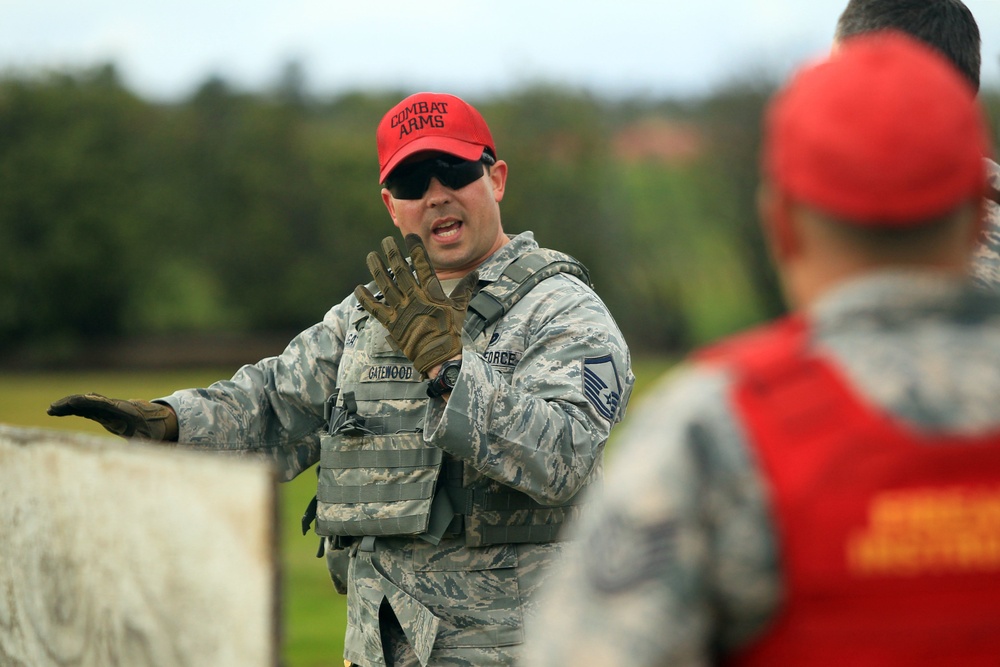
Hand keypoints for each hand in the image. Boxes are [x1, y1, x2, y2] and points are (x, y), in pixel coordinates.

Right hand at [47, 393, 178, 440]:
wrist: (156, 419)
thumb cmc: (153, 429)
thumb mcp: (151, 438)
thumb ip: (146, 443)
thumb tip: (143, 450)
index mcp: (122, 410)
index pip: (103, 403)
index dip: (89, 402)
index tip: (74, 402)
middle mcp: (111, 406)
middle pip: (89, 401)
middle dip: (71, 403)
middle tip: (53, 408)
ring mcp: (106, 408)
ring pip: (83, 403)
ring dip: (67, 405)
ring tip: (50, 410)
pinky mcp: (102, 413)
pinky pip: (83, 409)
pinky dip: (71, 409)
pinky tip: (57, 412)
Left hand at [354, 234, 476, 374]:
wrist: (439, 357)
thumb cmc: (450, 332)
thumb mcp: (459, 308)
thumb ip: (465, 289)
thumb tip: (476, 273)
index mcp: (431, 293)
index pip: (423, 265)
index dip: (416, 249)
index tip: (410, 236)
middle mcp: (415, 298)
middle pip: (400, 270)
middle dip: (392, 253)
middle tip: (386, 240)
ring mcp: (401, 310)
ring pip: (386, 285)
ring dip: (377, 269)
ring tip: (370, 256)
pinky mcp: (391, 323)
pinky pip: (375, 309)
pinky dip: (366, 299)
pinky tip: (358, 289)